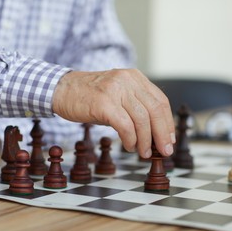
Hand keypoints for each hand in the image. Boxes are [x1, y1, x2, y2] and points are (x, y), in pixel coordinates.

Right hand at [53, 69, 175, 157]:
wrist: (61, 90)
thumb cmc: (90, 97)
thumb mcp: (117, 95)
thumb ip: (135, 107)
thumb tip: (154, 133)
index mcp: (134, 77)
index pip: (160, 101)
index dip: (167, 123)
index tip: (169, 140)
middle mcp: (127, 80)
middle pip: (155, 110)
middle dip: (162, 134)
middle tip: (164, 151)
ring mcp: (115, 90)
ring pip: (142, 119)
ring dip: (146, 140)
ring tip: (143, 152)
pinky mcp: (104, 103)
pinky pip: (125, 125)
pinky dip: (131, 139)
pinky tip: (130, 146)